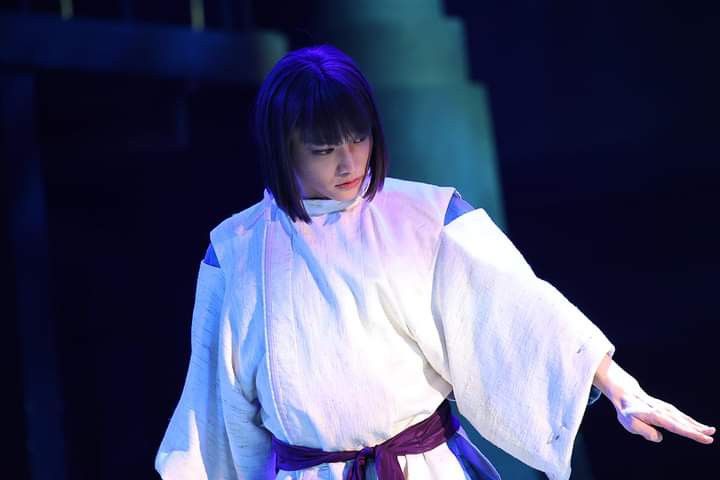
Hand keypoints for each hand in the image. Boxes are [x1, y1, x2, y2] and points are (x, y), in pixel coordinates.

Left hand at [593, 355, 714, 443]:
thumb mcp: (629, 423)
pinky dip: (691, 421)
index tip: (704, 437)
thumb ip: (644, 431)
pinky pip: (681, 416)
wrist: (625, 395)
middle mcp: (663, 410)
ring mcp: (666, 408)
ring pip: (684, 418)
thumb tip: (659, 437)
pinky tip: (699, 426)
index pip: (676, 426)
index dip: (690, 433)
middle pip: (683, 422)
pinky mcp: (667, 409)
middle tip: (712, 435)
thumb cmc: (627, 412)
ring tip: (710, 431)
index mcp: (655, 415)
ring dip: (697, 424)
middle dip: (697, 429)